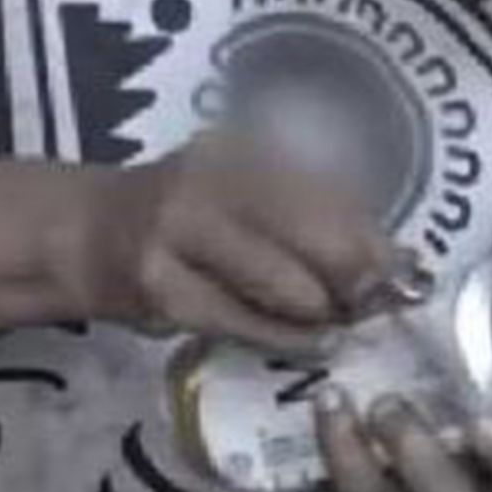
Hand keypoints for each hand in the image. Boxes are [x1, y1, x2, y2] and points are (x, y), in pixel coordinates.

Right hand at [82, 132, 409, 355]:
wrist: (87, 233)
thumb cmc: (185, 216)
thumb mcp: (244, 192)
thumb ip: (311, 215)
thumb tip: (395, 260)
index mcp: (244, 149)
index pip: (330, 192)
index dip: (374, 239)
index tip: (404, 273)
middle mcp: (213, 176)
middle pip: (315, 233)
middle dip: (356, 278)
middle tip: (372, 305)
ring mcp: (181, 230)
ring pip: (284, 284)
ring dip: (322, 314)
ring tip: (336, 325)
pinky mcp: (162, 289)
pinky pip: (243, 322)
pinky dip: (284, 337)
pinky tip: (308, 342)